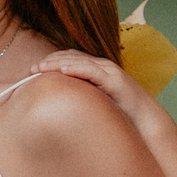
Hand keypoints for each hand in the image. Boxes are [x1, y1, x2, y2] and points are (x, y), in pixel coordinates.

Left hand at [35, 50, 168, 129]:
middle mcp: (103, 66)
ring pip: (79, 61)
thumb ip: (80, 96)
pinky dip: (77, 69)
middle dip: (50, 61)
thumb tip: (58, 103)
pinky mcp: (115, 80)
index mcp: (97, 68)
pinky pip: (92, 71)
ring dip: (58, 63)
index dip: (51, 61)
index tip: (33, 69)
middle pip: (71, 57)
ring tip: (41, 68)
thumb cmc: (120, 113)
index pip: (70, 58)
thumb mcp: (95, 101)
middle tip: (31, 69)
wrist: (145, 119)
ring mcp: (109, 71)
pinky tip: (63, 71)